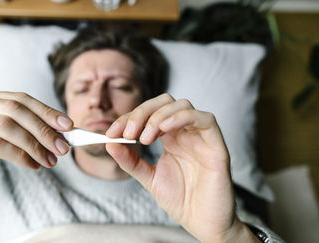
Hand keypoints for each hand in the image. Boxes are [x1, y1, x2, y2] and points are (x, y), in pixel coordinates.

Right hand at [0, 90, 72, 201]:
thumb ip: (13, 134)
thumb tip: (53, 135)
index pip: (18, 98)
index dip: (46, 110)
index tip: (68, 125)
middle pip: (15, 108)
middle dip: (44, 128)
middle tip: (63, 147)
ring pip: (6, 124)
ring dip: (35, 144)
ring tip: (50, 160)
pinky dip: (19, 155)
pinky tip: (32, 165)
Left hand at [105, 94, 257, 242]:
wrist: (202, 223)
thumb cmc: (181, 200)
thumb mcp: (148, 177)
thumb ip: (130, 160)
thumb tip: (110, 143)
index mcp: (170, 137)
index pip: (149, 114)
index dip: (129, 118)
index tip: (111, 133)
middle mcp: (186, 132)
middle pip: (165, 103)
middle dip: (142, 113)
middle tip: (128, 132)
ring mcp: (201, 137)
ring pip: (183, 105)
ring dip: (158, 116)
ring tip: (144, 138)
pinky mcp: (217, 146)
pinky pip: (205, 119)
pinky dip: (182, 118)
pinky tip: (164, 129)